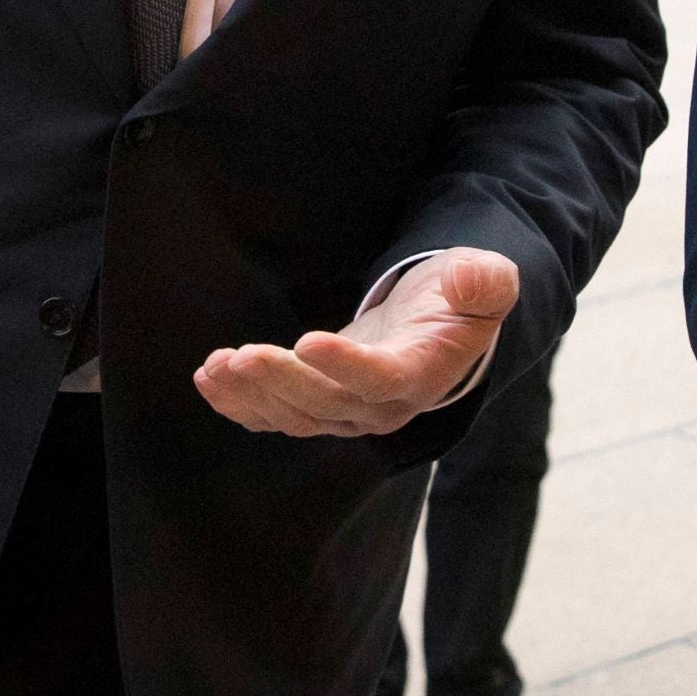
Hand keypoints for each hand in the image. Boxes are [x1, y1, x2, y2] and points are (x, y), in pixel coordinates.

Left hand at [193, 246, 517, 437]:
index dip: (345, 365)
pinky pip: (276, 416)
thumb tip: (468, 278)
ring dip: (252, 393)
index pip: (380, 379)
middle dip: (281, 380)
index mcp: (421, 374)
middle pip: (326, 403)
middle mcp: (382, 406)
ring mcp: (347, 412)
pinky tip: (210, 381)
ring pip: (295, 414)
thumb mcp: (487, 280)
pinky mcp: (319, 405)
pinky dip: (241, 404)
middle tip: (242, 355)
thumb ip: (486, 281)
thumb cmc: (460, 299)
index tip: (307, 340)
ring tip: (216, 367)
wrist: (442, 327)